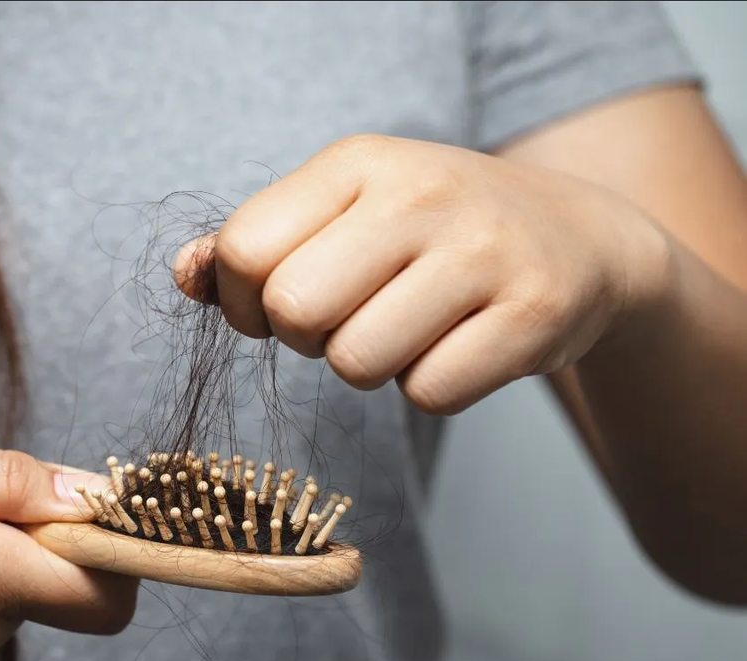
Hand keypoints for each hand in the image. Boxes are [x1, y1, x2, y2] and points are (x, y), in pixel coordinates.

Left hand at [176, 134, 671, 413]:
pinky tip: (459, 344)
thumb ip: (255, 243)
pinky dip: (432, 386)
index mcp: (357, 163)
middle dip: (307, 337)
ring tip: (409, 327)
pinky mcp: (533, 313)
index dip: (244, 302)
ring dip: (369, 366)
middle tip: (348, 319)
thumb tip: (185, 276)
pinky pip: (429, 393)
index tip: (279, 305)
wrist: (578, 240)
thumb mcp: (345, 211)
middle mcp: (420, 194)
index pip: (244, 249)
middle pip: (293, 311)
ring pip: (357, 363)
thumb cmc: (433, 233)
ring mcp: (483, 252)